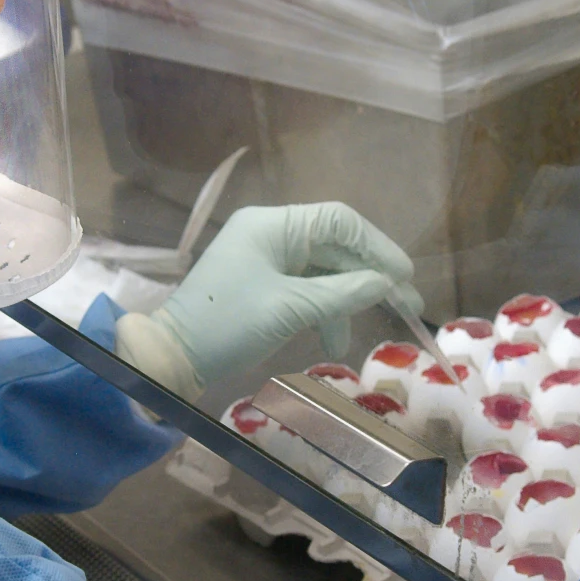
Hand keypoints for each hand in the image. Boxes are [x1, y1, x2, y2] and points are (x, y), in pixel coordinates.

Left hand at [114, 204, 420, 395]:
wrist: (171, 358)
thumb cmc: (226, 325)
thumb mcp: (289, 309)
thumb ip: (342, 293)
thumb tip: (386, 284)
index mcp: (272, 225)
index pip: (339, 221)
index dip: (377, 246)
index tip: (403, 276)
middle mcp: (270, 234)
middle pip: (334, 247)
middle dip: (369, 278)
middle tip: (408, 306)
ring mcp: (265, 259)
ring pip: (322, 271)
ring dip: (345, 301)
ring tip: (366, 333)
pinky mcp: (262, 285)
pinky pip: (305, 289)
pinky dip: (322, 311)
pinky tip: (331, 341)